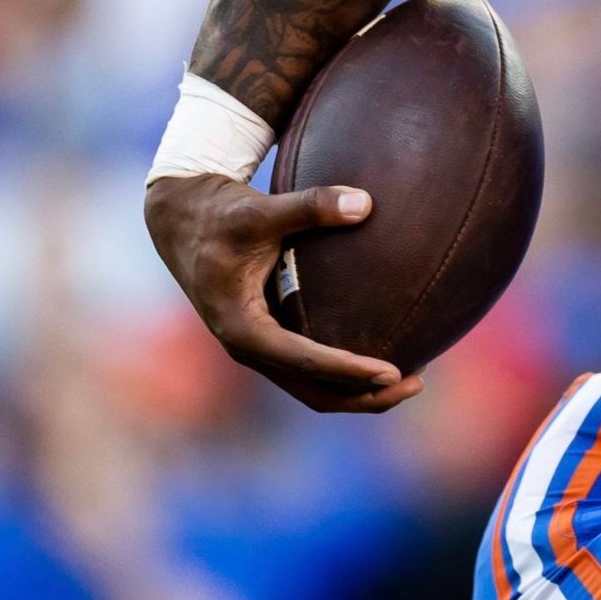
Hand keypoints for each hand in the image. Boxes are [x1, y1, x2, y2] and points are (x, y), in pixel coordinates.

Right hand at [143, 175, 418, 412]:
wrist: (184, 220)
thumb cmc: (221, 215)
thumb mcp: (260, 210)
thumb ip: (310, 205)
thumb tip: (365, 203)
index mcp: (242, 328)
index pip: (302, 361)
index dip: (348, 370)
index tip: (393, 371)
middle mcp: (249, 348)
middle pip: (313, 391)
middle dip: (364, 396)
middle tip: (416, 383)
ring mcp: (258, 349)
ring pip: (314, 388)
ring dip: (360, 392)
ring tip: (413, 378)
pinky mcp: (269, 340)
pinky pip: (311, 371)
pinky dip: (346, 373)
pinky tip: (386, 354)